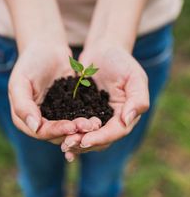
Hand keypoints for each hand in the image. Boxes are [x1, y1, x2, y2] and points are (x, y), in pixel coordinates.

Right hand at [8, 40, 100, 143]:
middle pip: (56, 135)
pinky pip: (77, 120)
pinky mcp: (68, 112)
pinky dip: (86, 121)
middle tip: (89, 126)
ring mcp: (55, 118)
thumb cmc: (30, 62)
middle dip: (73, 132)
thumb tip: (33, 127)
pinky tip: (97, 119)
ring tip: (95, 124)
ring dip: (82, 130)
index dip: (56, 131)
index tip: (71, 126)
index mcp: (24, 119)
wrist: (47, 48)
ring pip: (69, 131)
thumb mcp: (20, 82)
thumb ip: (22, 105)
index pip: (41, 132)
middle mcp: (39, 123)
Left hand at [61, 44, 149, 159]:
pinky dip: (69, 136)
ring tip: (63, 145)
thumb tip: (127, 120)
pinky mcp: (83, 115)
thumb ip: (138, 99)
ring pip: (88, 138)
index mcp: (127, 115)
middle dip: (85, 143)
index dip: (101, 138)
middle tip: (68, 144)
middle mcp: (113, 122)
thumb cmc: (121, 61)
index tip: (85, 141)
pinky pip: (77, 129)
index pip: (116, 132)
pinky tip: (59, 141)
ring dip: (76, 143)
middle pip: (101, 140)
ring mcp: (97, 120)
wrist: (102, 50)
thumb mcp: (134, 76)